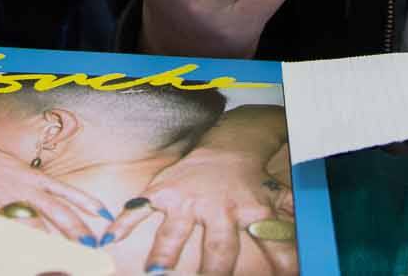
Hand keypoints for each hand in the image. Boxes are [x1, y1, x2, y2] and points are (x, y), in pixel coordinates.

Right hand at [102, 106, 298, 275]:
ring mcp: (188, 200)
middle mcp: (219, 208)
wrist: (227, 145)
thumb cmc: (250, 183)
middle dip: (214, 271)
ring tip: (156, 274)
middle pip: (218, 246)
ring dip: (165, 253)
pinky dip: (122, 224)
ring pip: (175, 231)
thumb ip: (285, 231)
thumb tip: (300, 265)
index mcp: (249, 212)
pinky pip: (139, 210)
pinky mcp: (163, 192)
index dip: (281, 260)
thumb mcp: (274, 202)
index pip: (270, 239)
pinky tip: (107, 240)